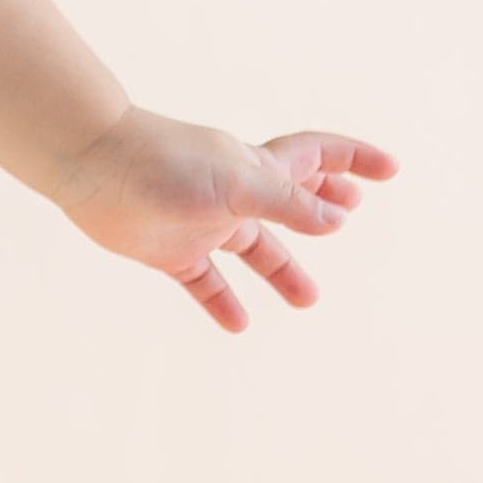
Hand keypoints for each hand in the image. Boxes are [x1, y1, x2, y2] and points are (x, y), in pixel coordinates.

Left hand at [50, 113, 397, 332]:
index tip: (390, 171)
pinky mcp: (170, 250)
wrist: (92, 166)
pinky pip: (204, 282)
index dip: (354, 161)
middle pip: (290, 202)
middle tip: (350, 217)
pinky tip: (239, 325)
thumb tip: (339, 221)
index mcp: (256, 167)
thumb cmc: (166, 163)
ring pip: (253, 249)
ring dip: (283, 271)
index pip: (317, 158)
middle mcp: (233, 193)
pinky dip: (222, 302)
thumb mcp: (239, 183)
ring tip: (309, 299)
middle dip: (322, 208)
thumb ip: (288, 203)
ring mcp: (203, 222)